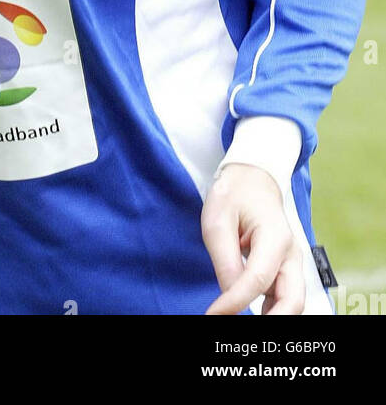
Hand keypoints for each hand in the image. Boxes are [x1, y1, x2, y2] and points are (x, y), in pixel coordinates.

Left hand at [201, 163, 304, 315]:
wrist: (252, 180)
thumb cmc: (234, 195)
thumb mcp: (217, 220)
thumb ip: (225, 259)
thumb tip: (230, 294)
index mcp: (275, 237)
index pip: (258, 280)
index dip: (235, 302)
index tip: (213, 314)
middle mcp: (291, 254)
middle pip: (293, 301)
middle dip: (272, 321)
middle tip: (237, 326)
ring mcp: (292, 264)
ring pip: (292, 303)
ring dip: (273, 317)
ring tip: (240, 320)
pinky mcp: (286, 270)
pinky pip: (285, 297)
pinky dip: (272, 311)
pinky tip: (252, 314)